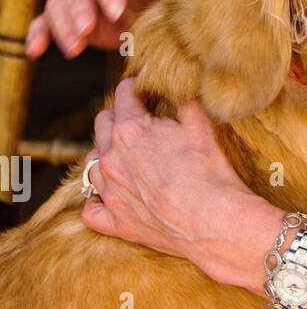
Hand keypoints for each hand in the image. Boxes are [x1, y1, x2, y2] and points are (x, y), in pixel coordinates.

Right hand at [26, 0, 183, 58]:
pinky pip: (45, 21)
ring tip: (75, 47)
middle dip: (79, 6)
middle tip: (89, 28)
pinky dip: (40, 34)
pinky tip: (37, 49)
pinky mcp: (63, 11)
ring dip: (63, 25)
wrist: (165, 11)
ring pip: (56, 2)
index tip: (117, 7)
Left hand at [80, 79, 274, 283]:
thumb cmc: (210, 171)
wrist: (214, 220)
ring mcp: (109, 192)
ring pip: (91, 163)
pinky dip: (98, 200)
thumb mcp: (202, 123)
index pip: (124, 94)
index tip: (146, 89)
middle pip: (102, 123)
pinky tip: (112, 195)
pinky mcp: (114, 221)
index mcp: (130, 129)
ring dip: (107, 154)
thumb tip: (180, 87)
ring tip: (128, 157)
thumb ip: (184, 99)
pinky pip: (90, 209)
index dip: (137, 87)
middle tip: (141, 120)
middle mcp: (110, 158)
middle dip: (119, 116)